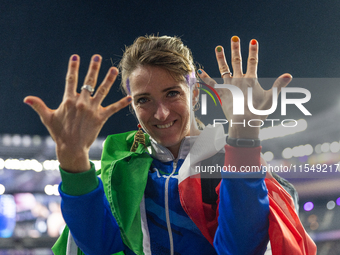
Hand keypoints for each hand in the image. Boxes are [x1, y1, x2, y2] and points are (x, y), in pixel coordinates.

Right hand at [24, 55, 130, 171]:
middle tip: (97, 57)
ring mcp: (92, 109)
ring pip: (102, 91)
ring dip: (108, 79)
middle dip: (93, 68)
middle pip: (89, 81)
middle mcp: (82, 102)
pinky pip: (113, 108)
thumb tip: (26, 98)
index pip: (71, 80)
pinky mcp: (101, 117)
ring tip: (114, 69)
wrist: (71, 147)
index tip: (75, 57)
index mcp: (69, 100)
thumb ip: (38, 106)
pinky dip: (122, 103)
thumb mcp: (47, 118)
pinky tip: (129, 96)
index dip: (73, 68)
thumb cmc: (59, 133)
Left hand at [198, 36, 291, 138]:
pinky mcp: (221, 93)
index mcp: (251, 80)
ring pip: (224, 68)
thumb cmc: (258, 112)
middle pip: (237, 61)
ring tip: (218, 48)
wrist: (244, 122)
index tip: (253, 41)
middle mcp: (239, 80)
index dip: (253, 51)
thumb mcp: (271, 98)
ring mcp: (229, 85)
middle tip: (234, 38)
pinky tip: (199, 71)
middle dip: (236, 49)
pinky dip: (205, 78)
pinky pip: (211, 84)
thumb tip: (289, 75)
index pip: (253, 62)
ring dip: (221, 58)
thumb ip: (278, 85)